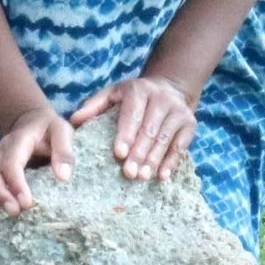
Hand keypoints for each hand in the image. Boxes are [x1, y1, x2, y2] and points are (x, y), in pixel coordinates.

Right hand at [0, 105, 74, 220]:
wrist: (31, 121)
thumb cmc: (48, 129)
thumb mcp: (62, 132)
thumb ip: (64, 152)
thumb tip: (63, 177)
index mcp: (17, 141)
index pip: (12, 162)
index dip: (16, 183)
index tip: (26, 204)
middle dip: (0, 194)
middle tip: (14, 213)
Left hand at [69, 75, 197, 183]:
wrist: (171, 87)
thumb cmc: (134, 97)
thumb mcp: (113, 94)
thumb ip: (94, 106)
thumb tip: (74, 121)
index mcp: (139, 90)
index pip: (132, 114)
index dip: (126, 134)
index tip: (119, 153)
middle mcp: (161, 98)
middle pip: (149, 130)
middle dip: (139, 153)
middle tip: (129, 173)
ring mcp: (178, 111)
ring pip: (165, 139)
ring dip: (153, 160)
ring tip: (142, 177)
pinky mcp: (190, 123)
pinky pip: (181, 145)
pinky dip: (171, 161)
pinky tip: (162, 176)